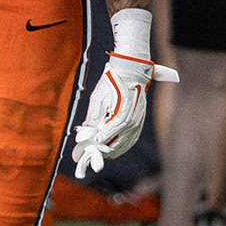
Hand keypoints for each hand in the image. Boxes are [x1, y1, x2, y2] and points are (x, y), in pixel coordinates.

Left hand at [73, 49, 174, 174]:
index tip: (84, 149)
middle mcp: (132, 120)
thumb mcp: (98, 97)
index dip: (95, 143)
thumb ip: (92, 118)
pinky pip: (132, 138)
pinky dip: (123, 146)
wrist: (131, 70)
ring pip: (125, 143)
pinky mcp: (140, 120)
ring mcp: (138, 121)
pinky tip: (115, 149)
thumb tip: (84, 134)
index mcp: (121, 115)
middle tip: (89, 155)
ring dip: (112, 150)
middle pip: (116, 143)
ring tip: (100, 154)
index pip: (106, 136)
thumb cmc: (112, 81)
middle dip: (102, 150)